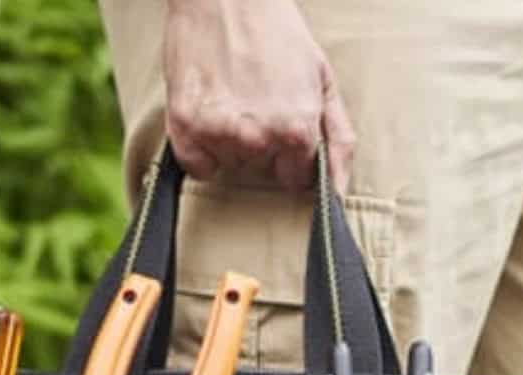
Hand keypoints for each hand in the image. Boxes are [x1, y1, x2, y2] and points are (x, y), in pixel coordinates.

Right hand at [161, 0, 354, 191]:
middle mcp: (259, 138)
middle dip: (264, 145)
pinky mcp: (184, 125)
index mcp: (298, 131)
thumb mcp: (324, 83)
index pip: (296, 180)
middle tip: (258, 101)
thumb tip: (339, 191)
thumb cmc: (279, 35)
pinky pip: (197, 166)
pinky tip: (211, 113)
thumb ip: (338, 141)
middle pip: (262, 171)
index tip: (284, 131)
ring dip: (232, 142)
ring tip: (234, 97)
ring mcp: (219, 133)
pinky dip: (201, 149)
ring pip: (230, 164)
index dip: (291, 156)